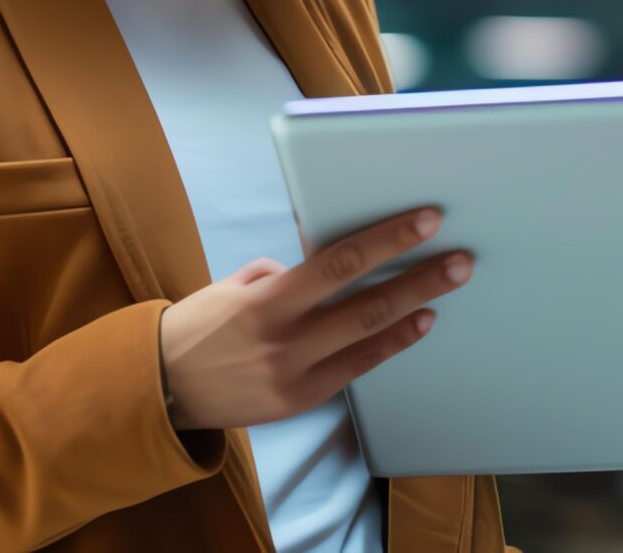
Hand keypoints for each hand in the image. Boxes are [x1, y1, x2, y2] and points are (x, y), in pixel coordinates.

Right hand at [159, 206, 470, 430]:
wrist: (162, 388)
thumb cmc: (200, 324)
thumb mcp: (235, 285)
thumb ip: (284, 274)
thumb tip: (332, 265)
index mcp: (266, 300)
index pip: (339, 263)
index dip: (387, 240)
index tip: (427, 220)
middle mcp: (284, 340)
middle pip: (366, 305)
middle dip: (418, 279)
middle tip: (459, 260)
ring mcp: (294, 376)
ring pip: (367, 340)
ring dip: (411, 312)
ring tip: (445, 291)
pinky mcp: (299, 402)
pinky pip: (354, 370)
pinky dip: (388, 346)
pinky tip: (415, 327)